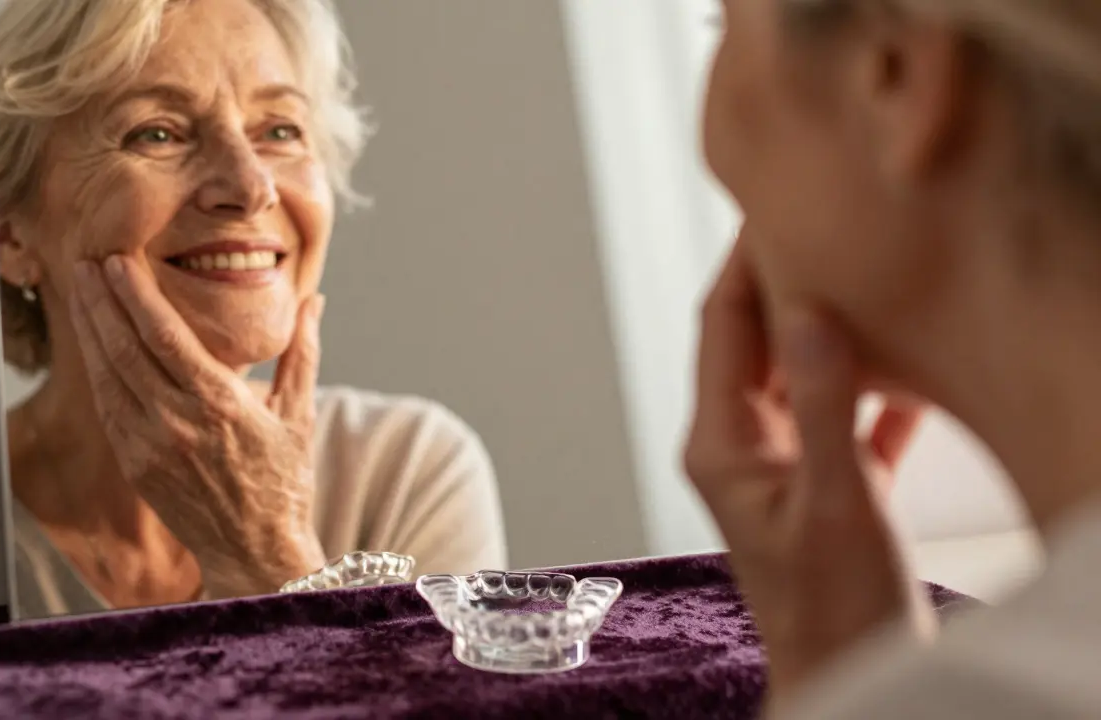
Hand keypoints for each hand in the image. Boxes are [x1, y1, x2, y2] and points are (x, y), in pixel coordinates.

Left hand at [68, 255, 326, 597]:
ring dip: (90, 327)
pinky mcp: (135, 463)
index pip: (165, 336)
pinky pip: (108, 405)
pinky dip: (96, 367)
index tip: (118, 261)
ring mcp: (150, 445)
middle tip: (86, 258)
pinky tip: (91, 340)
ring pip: (108, 374)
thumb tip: (315, 301)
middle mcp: (178, 423)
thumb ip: (303, 352)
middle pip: (125, 348)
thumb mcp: (299, 413)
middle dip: (101, 300)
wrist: (255, 549)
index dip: (136, 295)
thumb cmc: (283, 482)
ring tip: (79, 288)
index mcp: (220, 405)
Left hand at [681, 239, 935, 706]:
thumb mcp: (837, 500)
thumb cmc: (834, 608)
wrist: (849, 678)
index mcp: (721, 442)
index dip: (748, 261)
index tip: (778, 201)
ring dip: (831, 324)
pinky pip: (844, 411)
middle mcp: (741, 444)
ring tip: (867, 265)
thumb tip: (809, 312)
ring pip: (801, 369)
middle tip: (827, 215)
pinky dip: (874, 382)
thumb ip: (824, 406)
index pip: (725, 325)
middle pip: (757, 338)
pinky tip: (913, 359)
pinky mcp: (824, 481)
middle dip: (789, 279)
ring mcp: (782, 461)